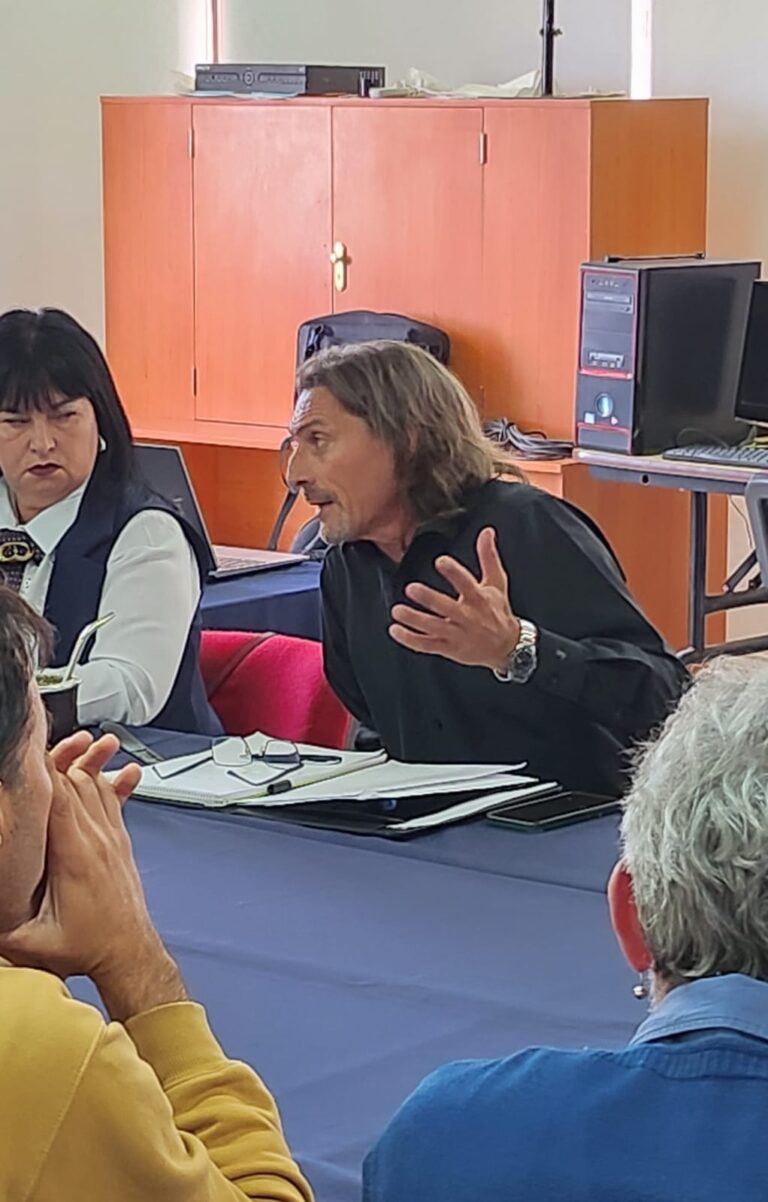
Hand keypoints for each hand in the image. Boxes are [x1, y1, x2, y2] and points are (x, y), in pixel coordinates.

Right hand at [0, 732, 179, 1014]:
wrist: (129, 951)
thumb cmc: (87, 946)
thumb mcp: (34, 944)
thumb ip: (2, 932)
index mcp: (74, 855)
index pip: (57, 800)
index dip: (42, 772)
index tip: (27, 753)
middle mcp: (96, 838)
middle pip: (75, 783)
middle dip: (56, 758)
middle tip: (38, 739)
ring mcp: (110, 837)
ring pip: (95, 786)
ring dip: (83, 762)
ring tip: (73, 739)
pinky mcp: (118, 841)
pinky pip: (112, 800)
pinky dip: (107, 780)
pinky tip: (110, 766)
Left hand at [389, 527, 520, 671]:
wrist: (507, 647)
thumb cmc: (497, 611)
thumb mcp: (497, 582)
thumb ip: (488, 556)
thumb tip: (487, 530)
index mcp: (479, 599)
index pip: (467, 583)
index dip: (454, 572)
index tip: (440, 561)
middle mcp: (468, 617)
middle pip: (447, 607)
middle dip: (429, 599)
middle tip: (411, 588)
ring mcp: (457, 635)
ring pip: (433, 628)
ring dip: (414, 620)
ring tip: (396, 610)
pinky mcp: (448, 648)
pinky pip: (427, 645)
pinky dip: (410, 639)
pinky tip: (395, 630)